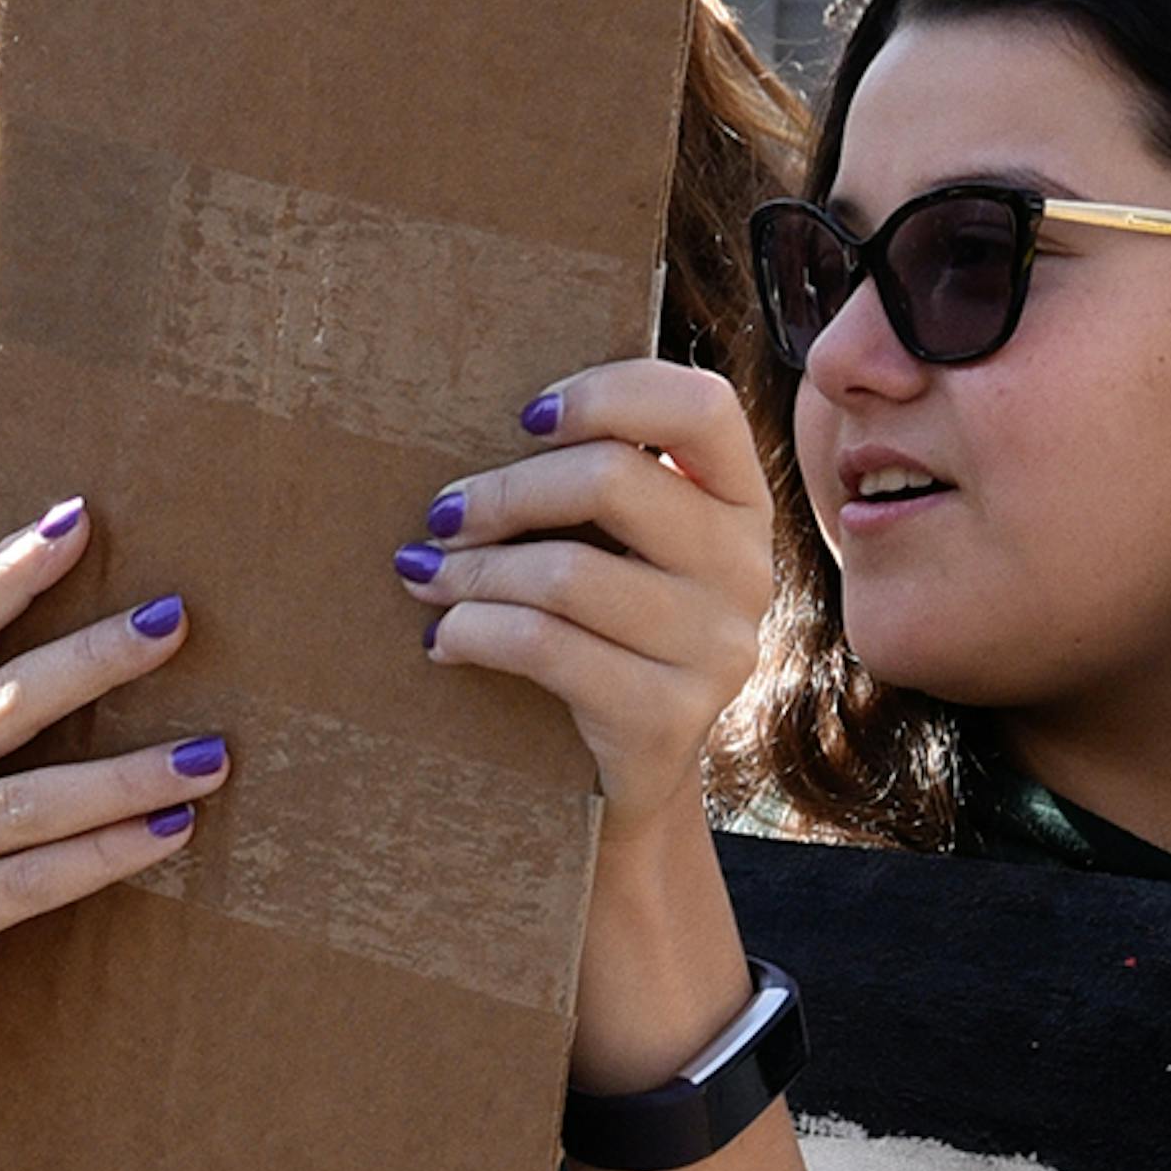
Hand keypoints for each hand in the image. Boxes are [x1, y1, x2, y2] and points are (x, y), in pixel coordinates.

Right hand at [0, 507, 214, 1141]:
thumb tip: (65, 672)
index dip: (8, 571)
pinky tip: (171, 835)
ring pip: (29, 798)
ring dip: (129, 772)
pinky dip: (106, 856)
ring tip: (214, 752)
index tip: (81, 517)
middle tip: (179, 619)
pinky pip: (28, 882)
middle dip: (95, 656)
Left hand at [405, 358, 773, 820]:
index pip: (701, 405)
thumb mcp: (622, 545)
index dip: (606, 393)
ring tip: (424, 575)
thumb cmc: (603, 630)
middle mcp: (747, 568)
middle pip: (612, 480)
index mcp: (739, 500)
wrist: (628, 777)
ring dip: (472, 570)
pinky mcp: (669, 716)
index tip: (523, 418)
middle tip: (441, 514)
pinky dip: (474, 632)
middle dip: (503, 492)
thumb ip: (594, 481)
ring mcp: (717, 648)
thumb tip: (468, 420)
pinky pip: (545, 647)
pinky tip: (442, 638)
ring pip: (566, 572)